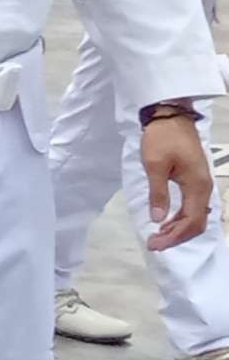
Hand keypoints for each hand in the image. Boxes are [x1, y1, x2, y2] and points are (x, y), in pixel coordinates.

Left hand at [140, 112, 215, 250]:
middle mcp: (204, 188)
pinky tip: (167, 220)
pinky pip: (193, 206)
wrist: (171, 116)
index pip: (191, 221)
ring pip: (196, 215)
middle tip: (154, 244)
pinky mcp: (195, 180)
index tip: (154, 244)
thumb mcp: (154, 165)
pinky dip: (181, 217)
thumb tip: (158, 219)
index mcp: (197, 186)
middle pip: (197, 222)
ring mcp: (202, 184)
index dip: (174, 236)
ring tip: (158, 235)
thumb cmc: (162, 138)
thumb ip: (157, 193)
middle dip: (177, 236)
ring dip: (179, 228)